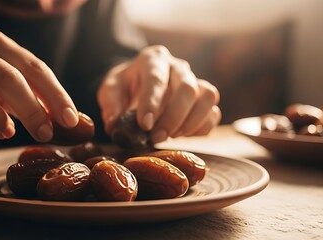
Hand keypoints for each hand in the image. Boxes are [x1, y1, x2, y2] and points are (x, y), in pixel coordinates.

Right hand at [0, 30, 78, 141]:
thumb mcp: (9, 86)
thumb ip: (37, 99)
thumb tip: (74, 122)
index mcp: (0, 45)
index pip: (34, 68)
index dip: (55, 94)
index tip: (70, 120)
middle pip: (6, 76)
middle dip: (30, 106)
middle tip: (44, 133)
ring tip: (8, 134)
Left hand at [97, 45, 220, 142]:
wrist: (139, 83)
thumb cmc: (125, 86)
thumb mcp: (109, 90)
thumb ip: (110, 104)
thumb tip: (114, 124)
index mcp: (153, 60)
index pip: (156, 79)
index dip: (152, 103)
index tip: (144, 125)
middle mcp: (177, 67)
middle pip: (187, 88)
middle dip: (173, 117)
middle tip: (157, 137)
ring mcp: (194, 80)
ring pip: (207, 97)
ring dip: (191, 122)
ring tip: (171, 136)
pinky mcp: (203, 97)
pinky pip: (213, 112)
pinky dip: (201, 127)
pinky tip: (182, 135)